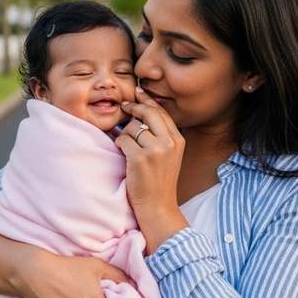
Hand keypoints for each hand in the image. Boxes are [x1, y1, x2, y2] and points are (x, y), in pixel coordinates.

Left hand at [115, 87, 188, 252]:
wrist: (158, 206)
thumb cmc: (159, 180)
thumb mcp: (169, 154)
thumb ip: (161, 134)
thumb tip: (143, 110)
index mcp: (178, 139)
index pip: (161, 111)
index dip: (147, 100)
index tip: (137, 91)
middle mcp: (169, 142)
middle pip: (148, 112)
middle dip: (134, 106)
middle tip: (124, 105)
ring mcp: (155, 150)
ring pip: (133, 126)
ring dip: (125, 133)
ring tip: (127, 147)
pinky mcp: (140, 158)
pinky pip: (123, 139)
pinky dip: (119, 144)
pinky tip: (122, 153)